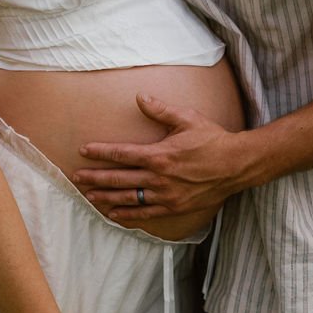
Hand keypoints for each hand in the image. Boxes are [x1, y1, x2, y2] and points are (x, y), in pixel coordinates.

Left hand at [72, 94, 247, 225]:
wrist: (235, 165)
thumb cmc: (212, 139)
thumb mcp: (188, 119)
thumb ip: (161, 110)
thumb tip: (140, 97)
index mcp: (159, 155)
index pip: (121, 154)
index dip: (100, 152)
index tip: (83, 151)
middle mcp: (158, 178)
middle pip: (119, 179)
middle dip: (95, 178)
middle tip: (76, 178)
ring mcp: (165, 195)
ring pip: (128, 198)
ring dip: (106, 198)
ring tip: (89, 197)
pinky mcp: (173, 207)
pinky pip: (145, 213)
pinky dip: (127, 214)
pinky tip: (113, 214)